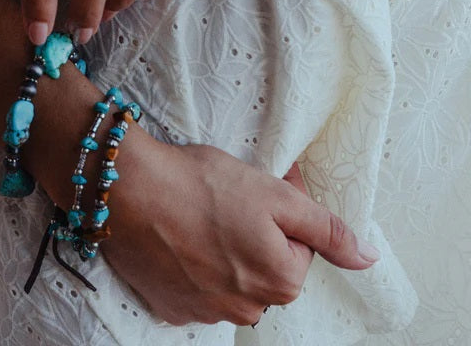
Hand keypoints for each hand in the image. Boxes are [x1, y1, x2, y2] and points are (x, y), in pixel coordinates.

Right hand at [104, 137, 379, 326]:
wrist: (130, 190)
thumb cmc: (202, 184)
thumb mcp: (274, 194)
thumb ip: (326, 229)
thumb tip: (367, 258)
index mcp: (280, 280)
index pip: (300, 248)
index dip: (280, 212)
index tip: (256, 189)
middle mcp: (247, 307)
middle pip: (266, 268)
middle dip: (253, 237)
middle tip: (225, 200)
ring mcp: (206, 312)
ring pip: (231, 281)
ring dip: (222, 253)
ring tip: (197, 216)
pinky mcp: (171, 307)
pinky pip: (195, 290)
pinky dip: (191, 266)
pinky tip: (177, 237)